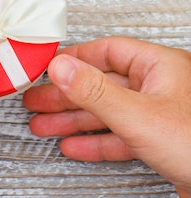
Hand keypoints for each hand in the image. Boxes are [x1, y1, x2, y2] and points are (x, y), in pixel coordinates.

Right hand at [23, 37, 190, 197]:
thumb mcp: (136, 115)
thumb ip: (93, 90)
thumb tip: (59, 65)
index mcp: (160, 68)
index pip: (108, 51)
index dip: (74, 59)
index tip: (46, 68)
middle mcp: (161, 88)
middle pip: (102, 84)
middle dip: (65, 96)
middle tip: (35, 102)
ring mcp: (161, 117)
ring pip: (108, 112)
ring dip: (73, 121)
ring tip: (43, 126)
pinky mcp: (161, 144)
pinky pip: (120, 137)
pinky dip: (94, 142)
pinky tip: (73, 147)